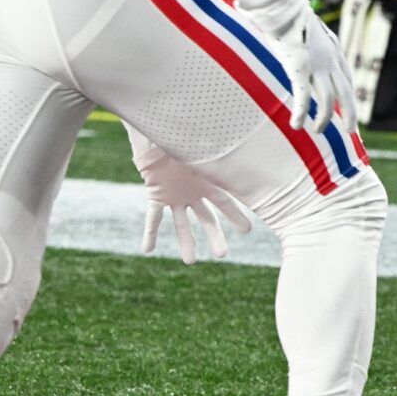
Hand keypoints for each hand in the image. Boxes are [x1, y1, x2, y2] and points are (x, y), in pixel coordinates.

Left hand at [134, 139, 252, 264]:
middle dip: (214, 236)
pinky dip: (150, 233)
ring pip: (182, 224)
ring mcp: (175, 195)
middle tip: (222, 255)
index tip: (248, 231)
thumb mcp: (196, 143)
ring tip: (190, 261)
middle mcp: (193, 191)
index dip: (236, 216)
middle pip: (206, 219)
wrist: (152, 134)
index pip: (224, 202)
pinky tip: (148, 250)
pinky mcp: (156, 195)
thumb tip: (236, 134)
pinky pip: (153, 218)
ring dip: (186, 242)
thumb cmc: (176, 134)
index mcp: (206, 179)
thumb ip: (213, 148)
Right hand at [284, 10, 357, 134]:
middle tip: (350, 130)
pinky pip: (303, 97)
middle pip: (346, 92)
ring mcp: (317, 64)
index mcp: (333, 48)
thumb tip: (299, 44)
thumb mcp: (307, 29)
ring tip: (318, 131)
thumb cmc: (288, 15)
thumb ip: (308, 40)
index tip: (349, 106)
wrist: (281, 6)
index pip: (347, 77)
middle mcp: (330, 58)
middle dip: (350, 113)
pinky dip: (301, 113)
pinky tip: (296, 125)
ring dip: (324, 119)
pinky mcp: (300, 68)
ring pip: (328, 100)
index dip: (349, 94)